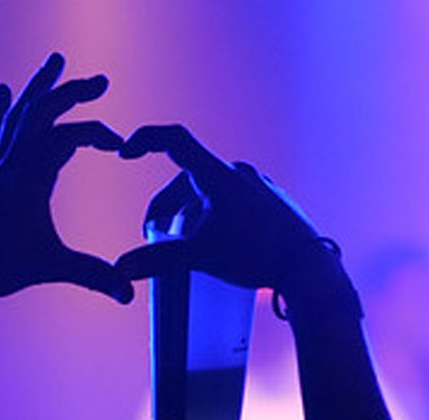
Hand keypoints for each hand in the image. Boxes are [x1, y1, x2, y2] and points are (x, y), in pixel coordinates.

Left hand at [0, 54, 132, 304]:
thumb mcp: (51, 267)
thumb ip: (93, 275)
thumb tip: (128, 294)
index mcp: (30, 176)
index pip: (69, 136)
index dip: (98, 134)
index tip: (121, 146)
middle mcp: (11, 163)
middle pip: (43, 112)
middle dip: (73, 93)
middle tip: (102, 82)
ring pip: (18, 115)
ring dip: (38, 87)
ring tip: (53, 62)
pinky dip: (0, 111)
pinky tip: (2, 92)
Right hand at [114, 125, 335, 293]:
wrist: (308, 268)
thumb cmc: (256, 256)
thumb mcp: (200, 256)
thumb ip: (158, 259)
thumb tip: (120, 270)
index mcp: (217, 175)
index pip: (174, 140)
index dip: (145, 140)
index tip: (125, 153)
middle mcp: (239, 173)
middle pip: (187, 176)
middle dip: (166, 203)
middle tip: (154, 231)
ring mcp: (259, 186)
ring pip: (211, 190)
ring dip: (191, 211)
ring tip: (186, 242)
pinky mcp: (273, 201)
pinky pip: (235, 200)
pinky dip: (216, 215)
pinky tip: (219, 242)